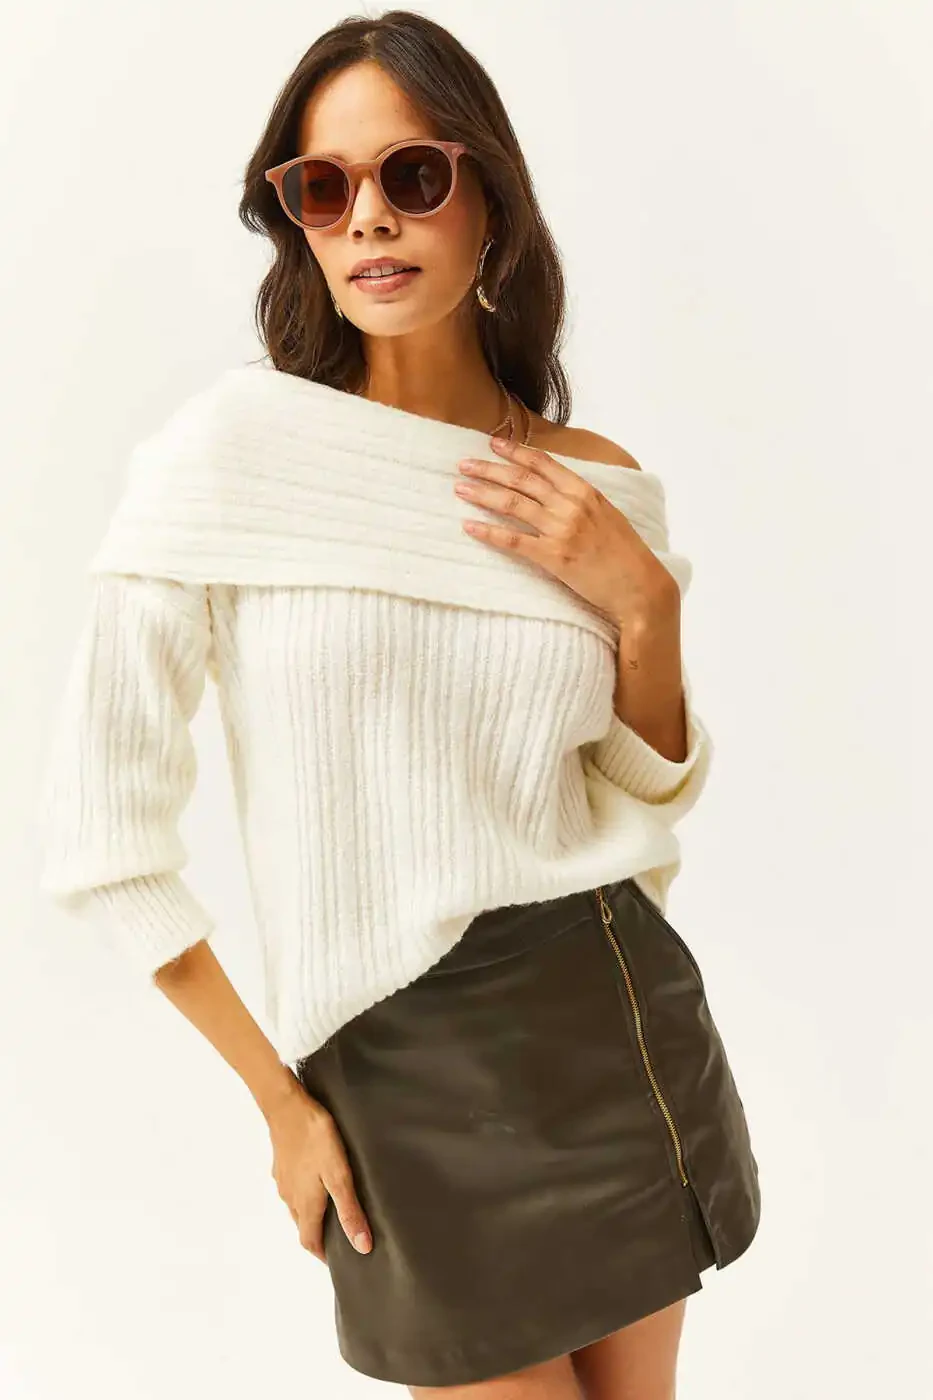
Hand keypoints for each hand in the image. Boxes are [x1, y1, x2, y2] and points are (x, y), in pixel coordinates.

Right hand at [265, 1072, 372, 1263]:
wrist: (287, 1105)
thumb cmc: (316, 1139)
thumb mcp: (339, 1175)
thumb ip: (350, 1210)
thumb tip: (361, 1247)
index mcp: (306, 1204)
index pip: (310, 1242)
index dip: (323, 1255)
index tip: (339, 1262)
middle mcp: (290, 1197)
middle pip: (303, 1226)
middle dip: (319, 1236)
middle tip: (340, 1236)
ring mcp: (283, 1180)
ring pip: (296, 1208)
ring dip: (311, 1215)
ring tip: (332, 1209)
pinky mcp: (281, 1165)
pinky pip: (292, 1188)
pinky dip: (304, 1195)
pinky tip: (316, 1180)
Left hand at [454, 436, 677, 628]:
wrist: (640, 585)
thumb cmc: (625, 552)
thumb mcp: (607, 514)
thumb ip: (581, 499)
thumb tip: (555, 489)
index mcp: (585, 491)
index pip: (543, 463)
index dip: (515, 451)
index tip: (493, 443)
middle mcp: (571, 505)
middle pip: (521, 480)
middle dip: (489, 469)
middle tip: (464, 464)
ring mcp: (561, 531)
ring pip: (513, 504)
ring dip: (483, 494)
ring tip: (460, 488)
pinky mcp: (553, 557)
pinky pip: (513, 541)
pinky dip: (489, 531)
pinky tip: (469, 526)